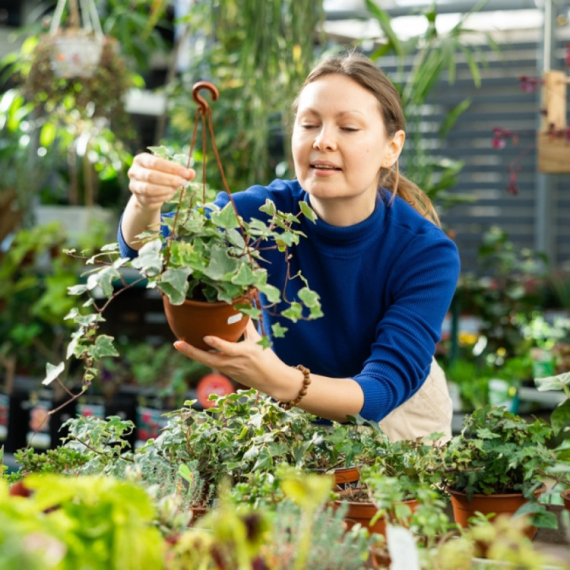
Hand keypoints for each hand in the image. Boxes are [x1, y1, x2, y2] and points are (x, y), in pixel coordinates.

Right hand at [127, 152, 194, 209]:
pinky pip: (151, 199)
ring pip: (149, 189)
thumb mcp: (170, 171)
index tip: (185, 173)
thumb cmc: (160, 177)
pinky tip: (171, 194)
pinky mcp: (138, 198)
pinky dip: (163, 197)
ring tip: (176, 189)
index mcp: (141, 159)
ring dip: (166, 189)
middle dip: (169, 179)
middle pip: (151, 175)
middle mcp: (134, 171)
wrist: (149, 193)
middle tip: (183, 182)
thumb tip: (192, 173)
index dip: (172, 168)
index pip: (155, 162)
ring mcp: (134, 186)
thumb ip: (181, 172)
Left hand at [173, 320, 297, 401]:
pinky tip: (193, 349)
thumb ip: (247, 326)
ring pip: (207, 362)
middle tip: (177, 344)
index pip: (228, 349)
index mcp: (245, 353)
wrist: (273, 381)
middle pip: (208, 359)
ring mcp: (229, 370)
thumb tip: (241, 309)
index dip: (217, 344)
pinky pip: (212, 363)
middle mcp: (234, 363)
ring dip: (193, 354)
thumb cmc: (268, 358)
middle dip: (192, 352)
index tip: (206, 337)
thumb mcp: (259, 341)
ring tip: (179, 344)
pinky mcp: (227, 374)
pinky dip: (202, 356)